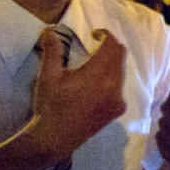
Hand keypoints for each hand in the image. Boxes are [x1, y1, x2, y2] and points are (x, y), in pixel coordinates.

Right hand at [27, 28, 127, 163]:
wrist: (54, 139)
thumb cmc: (50, 105)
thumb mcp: (48, 75)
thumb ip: (52, 50)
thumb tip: (49, 30)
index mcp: (98, 74)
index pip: (112, 45)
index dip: (105, 35)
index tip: (94, 35)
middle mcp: (114, 85)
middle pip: (120, 56)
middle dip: (110, 47)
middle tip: (95, 46)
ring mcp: (118, 99)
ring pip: (122, 71)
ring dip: (112, 63)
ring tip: (95, 65)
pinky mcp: (117, 110)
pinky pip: (121, 88)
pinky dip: (113, 80)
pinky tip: (98, 85)